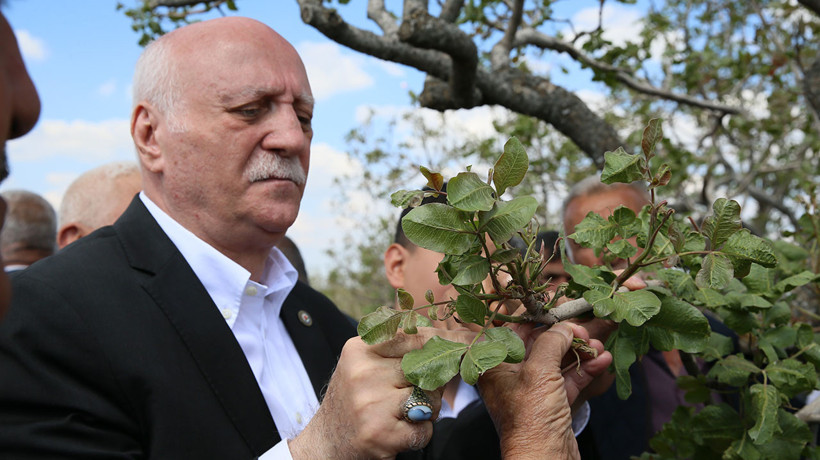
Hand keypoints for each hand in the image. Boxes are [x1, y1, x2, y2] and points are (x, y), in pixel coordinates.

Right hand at [289, 327, 474, 459]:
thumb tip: (452, 337)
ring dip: (427, 409)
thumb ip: (400, 347)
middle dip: (433, 382)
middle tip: (414, 392)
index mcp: (359, 349)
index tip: (468, 341)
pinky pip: (425, 429)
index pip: (415, 337)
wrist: (327, 441)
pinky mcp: (380, 434)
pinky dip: (420, 433)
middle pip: (427, 369)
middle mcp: (362, 373)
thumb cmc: (355, 397)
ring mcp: (370, 404)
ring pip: (430, 398)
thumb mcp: (365, 363)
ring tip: (404, 413)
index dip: (445, 340)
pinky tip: (400, 431)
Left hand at [477, 322, 610, 459]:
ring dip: (580, 352)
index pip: (514, 332)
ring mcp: (533, 391)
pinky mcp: (553, 404)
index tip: (561, 314)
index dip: (538, 320)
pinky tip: (602, 361)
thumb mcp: (538, 373)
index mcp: (496, 366)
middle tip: (585, 332)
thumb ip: (550, 343)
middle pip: (540, 346)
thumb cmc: (531, 421)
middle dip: (566, 337)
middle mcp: (511, 377)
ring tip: (598, 347)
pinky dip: (586, 370)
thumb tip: (563, 327)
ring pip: (558, 362)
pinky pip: (569, 379)